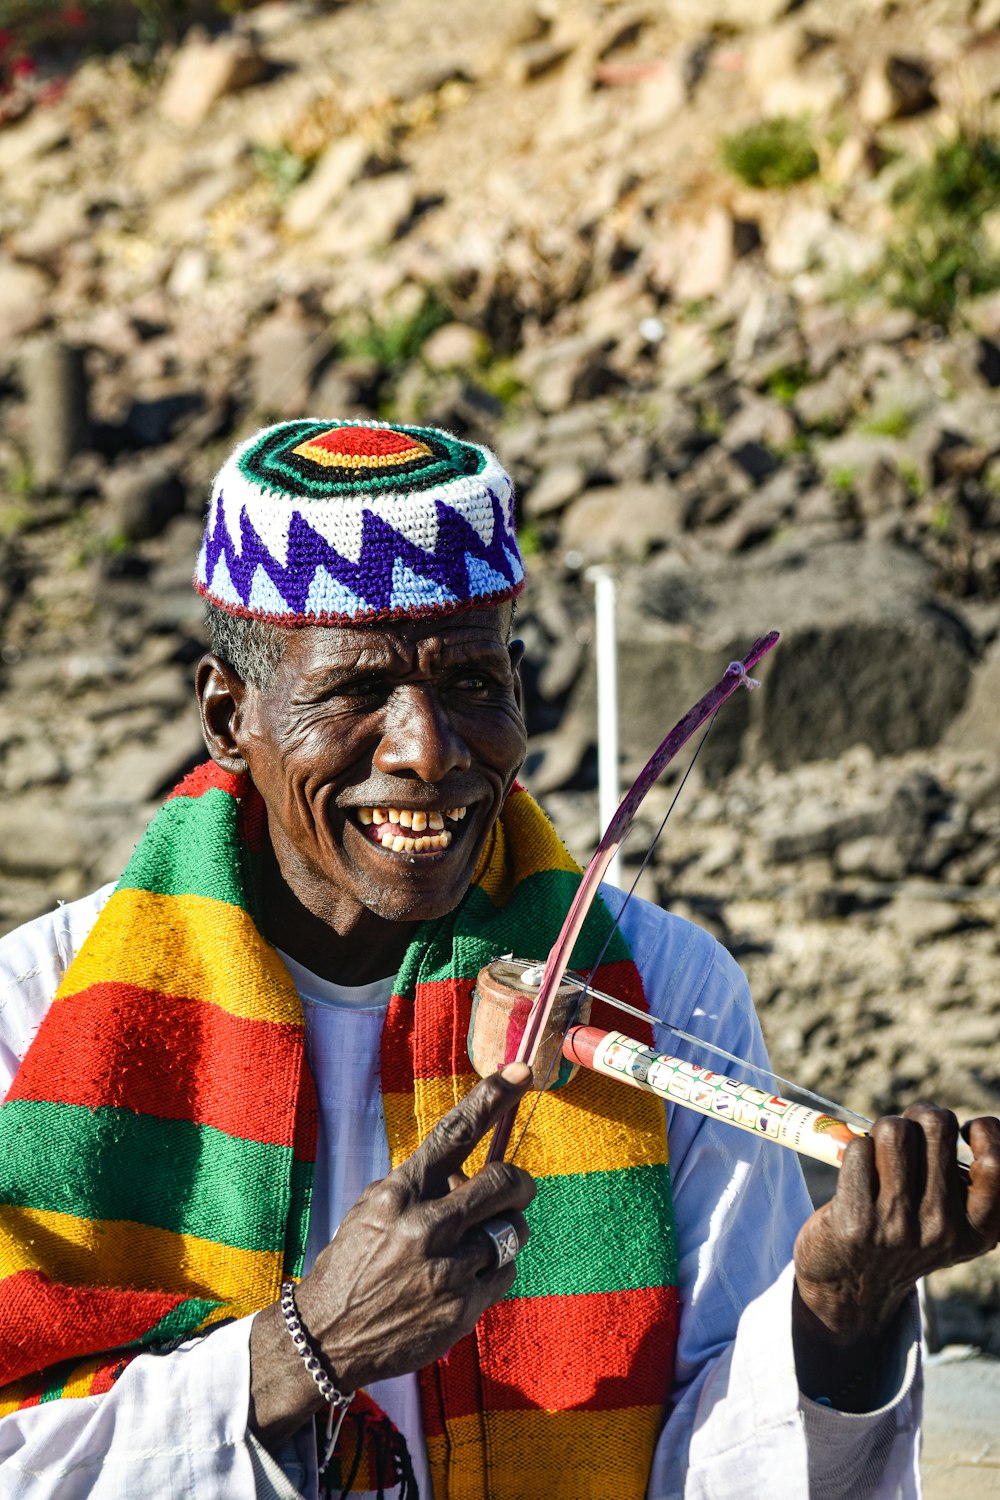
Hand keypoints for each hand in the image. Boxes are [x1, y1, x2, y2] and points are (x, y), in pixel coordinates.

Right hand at [249, 1063, 534, 1445]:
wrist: (328, 1336)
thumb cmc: (356, 1262)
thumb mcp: (376, 1209)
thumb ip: (425, 1186)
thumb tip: (473, 1173)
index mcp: (400, 1193)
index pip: (454, 1134)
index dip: (491, 1098)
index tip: (520, 1071)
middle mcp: (425, 1227)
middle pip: (503, 1184)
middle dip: (518, 1184)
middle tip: (515, 1189)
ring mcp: (446, 1270)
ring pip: (512, 1231)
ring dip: (505, 1231)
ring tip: (477, 1243)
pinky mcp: (462, 1308)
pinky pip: (506, 1272)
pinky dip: (495, 1269)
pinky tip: (467, 1277)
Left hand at [792, 1104, 999, 1403]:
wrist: (854, 1285)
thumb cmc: (908, 1233)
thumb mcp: (953, 1224)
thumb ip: (966, 1181)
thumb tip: (954, 1119)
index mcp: (978, 1231)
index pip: (997, 1165)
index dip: (985, 1132)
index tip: (968, 1131)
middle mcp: (943, 1230)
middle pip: (936, 1125)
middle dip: (921, 1115)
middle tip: (912, 1128)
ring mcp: (899, 1226)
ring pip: (894, 1131)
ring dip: (884, 1128)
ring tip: (881, 1148)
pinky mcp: (856, 1221)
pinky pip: (858, 1148)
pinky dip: (856, 1149)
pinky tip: (858, 1171)